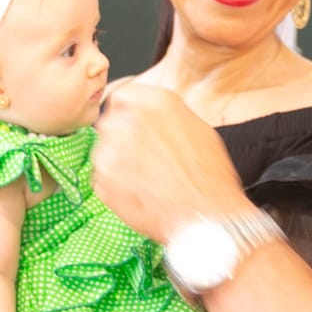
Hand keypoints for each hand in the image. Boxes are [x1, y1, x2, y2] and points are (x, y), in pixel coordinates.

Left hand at [92, 83, 247, 243]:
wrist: (206, 216)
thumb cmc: (209, 176)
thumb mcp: (197, 128)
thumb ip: (165, 115)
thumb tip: (151, 118)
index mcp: (153, 101)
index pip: (123, 96)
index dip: (128, 113)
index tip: (132, 125)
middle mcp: (127, 119)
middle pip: (110, 122)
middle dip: (122, 138)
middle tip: (144, 158)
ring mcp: (110, 150)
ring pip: (104, 151)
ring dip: (118, 162)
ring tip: (146, 180)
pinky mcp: (101, 180)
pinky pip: (102, 178)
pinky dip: (116, 186)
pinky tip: (140, 194)